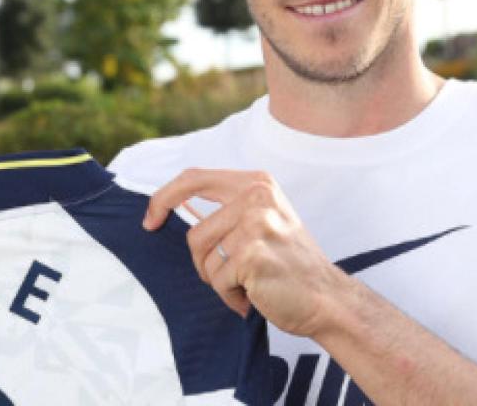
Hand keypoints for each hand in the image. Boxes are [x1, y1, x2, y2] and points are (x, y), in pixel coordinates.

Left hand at [144, 168, 344, 338]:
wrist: (326, 297)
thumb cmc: (289, 263)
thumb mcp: (262, 219)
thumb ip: (227, 207)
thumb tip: (171, 204)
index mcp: (256, 183)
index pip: (193, 178)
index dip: (163, 198)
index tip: (150, 221)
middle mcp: (256, 196)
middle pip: (194, 233)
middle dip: (204, 263)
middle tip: (231, 275)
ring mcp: (255, 224)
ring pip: (204, 259)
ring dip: (221, 281)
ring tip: (251, 283)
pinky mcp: (252, 254)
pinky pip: (217, 280)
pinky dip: (231, 296)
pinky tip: (256, 294)